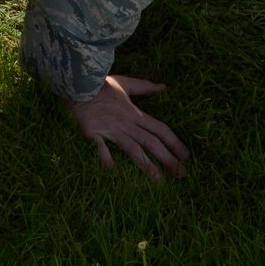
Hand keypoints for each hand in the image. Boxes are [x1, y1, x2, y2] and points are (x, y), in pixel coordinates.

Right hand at [69, 75, 188, 178]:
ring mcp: (110, 129)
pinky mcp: (93, 133)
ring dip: (146, 165)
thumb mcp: (125, 84)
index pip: (160, 129)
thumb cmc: (102, 86)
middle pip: (151, 142)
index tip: (186, 157)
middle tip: (181, 175)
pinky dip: (106, 158)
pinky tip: (112, 171)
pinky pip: (101, 148)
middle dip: (168, 159)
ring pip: (132, 149)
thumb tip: (164, 86)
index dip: (174, 142)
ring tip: (158, 182)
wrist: (78, 84)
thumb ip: (145, 87)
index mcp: (135, 113)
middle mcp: (126, 124)